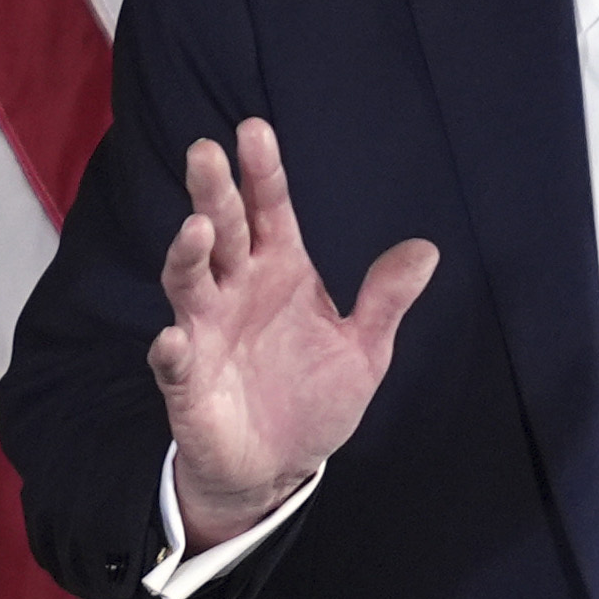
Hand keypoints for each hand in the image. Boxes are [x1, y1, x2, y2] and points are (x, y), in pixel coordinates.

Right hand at [147, 118, 437, 548]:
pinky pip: (174, 361)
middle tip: (205, 151)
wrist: (278, 467)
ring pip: (188, 282)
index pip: (268, 209)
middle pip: (222, 230)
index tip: (254, 130)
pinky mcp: (188, 381)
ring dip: (187, 255)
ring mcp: (207, 332)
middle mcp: (237, 290)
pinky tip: (173, 338)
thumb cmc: (313, 398)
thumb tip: (426, 250)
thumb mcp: (365, 350)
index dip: (261, 172)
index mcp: (280, 271)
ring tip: (197, 230)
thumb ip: (386, 300)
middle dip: (213, 192)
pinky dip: (171, 350)